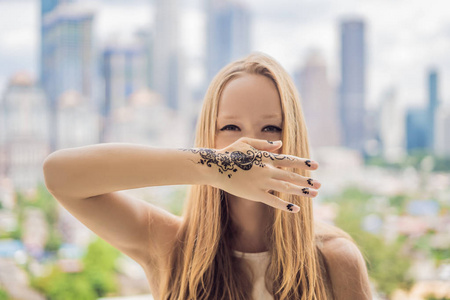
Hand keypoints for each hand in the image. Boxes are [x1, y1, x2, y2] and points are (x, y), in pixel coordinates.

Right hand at [205, 137, 320, 212]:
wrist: (214, 167)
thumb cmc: (229, 153)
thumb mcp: (246, 143)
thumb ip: (264, 144)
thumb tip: (280, 144)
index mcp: (265, 157)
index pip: (288, 160)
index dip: (303, 162)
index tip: (315, 165)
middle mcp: (266, 170)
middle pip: (291, 175)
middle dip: (306, 180)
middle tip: (320, 185)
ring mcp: (261, 183)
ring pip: (285, 188)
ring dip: (301, 191)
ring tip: (314, 195)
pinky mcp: (254, 194)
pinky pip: (273, 201)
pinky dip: (285, 205)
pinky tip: (296, 209)